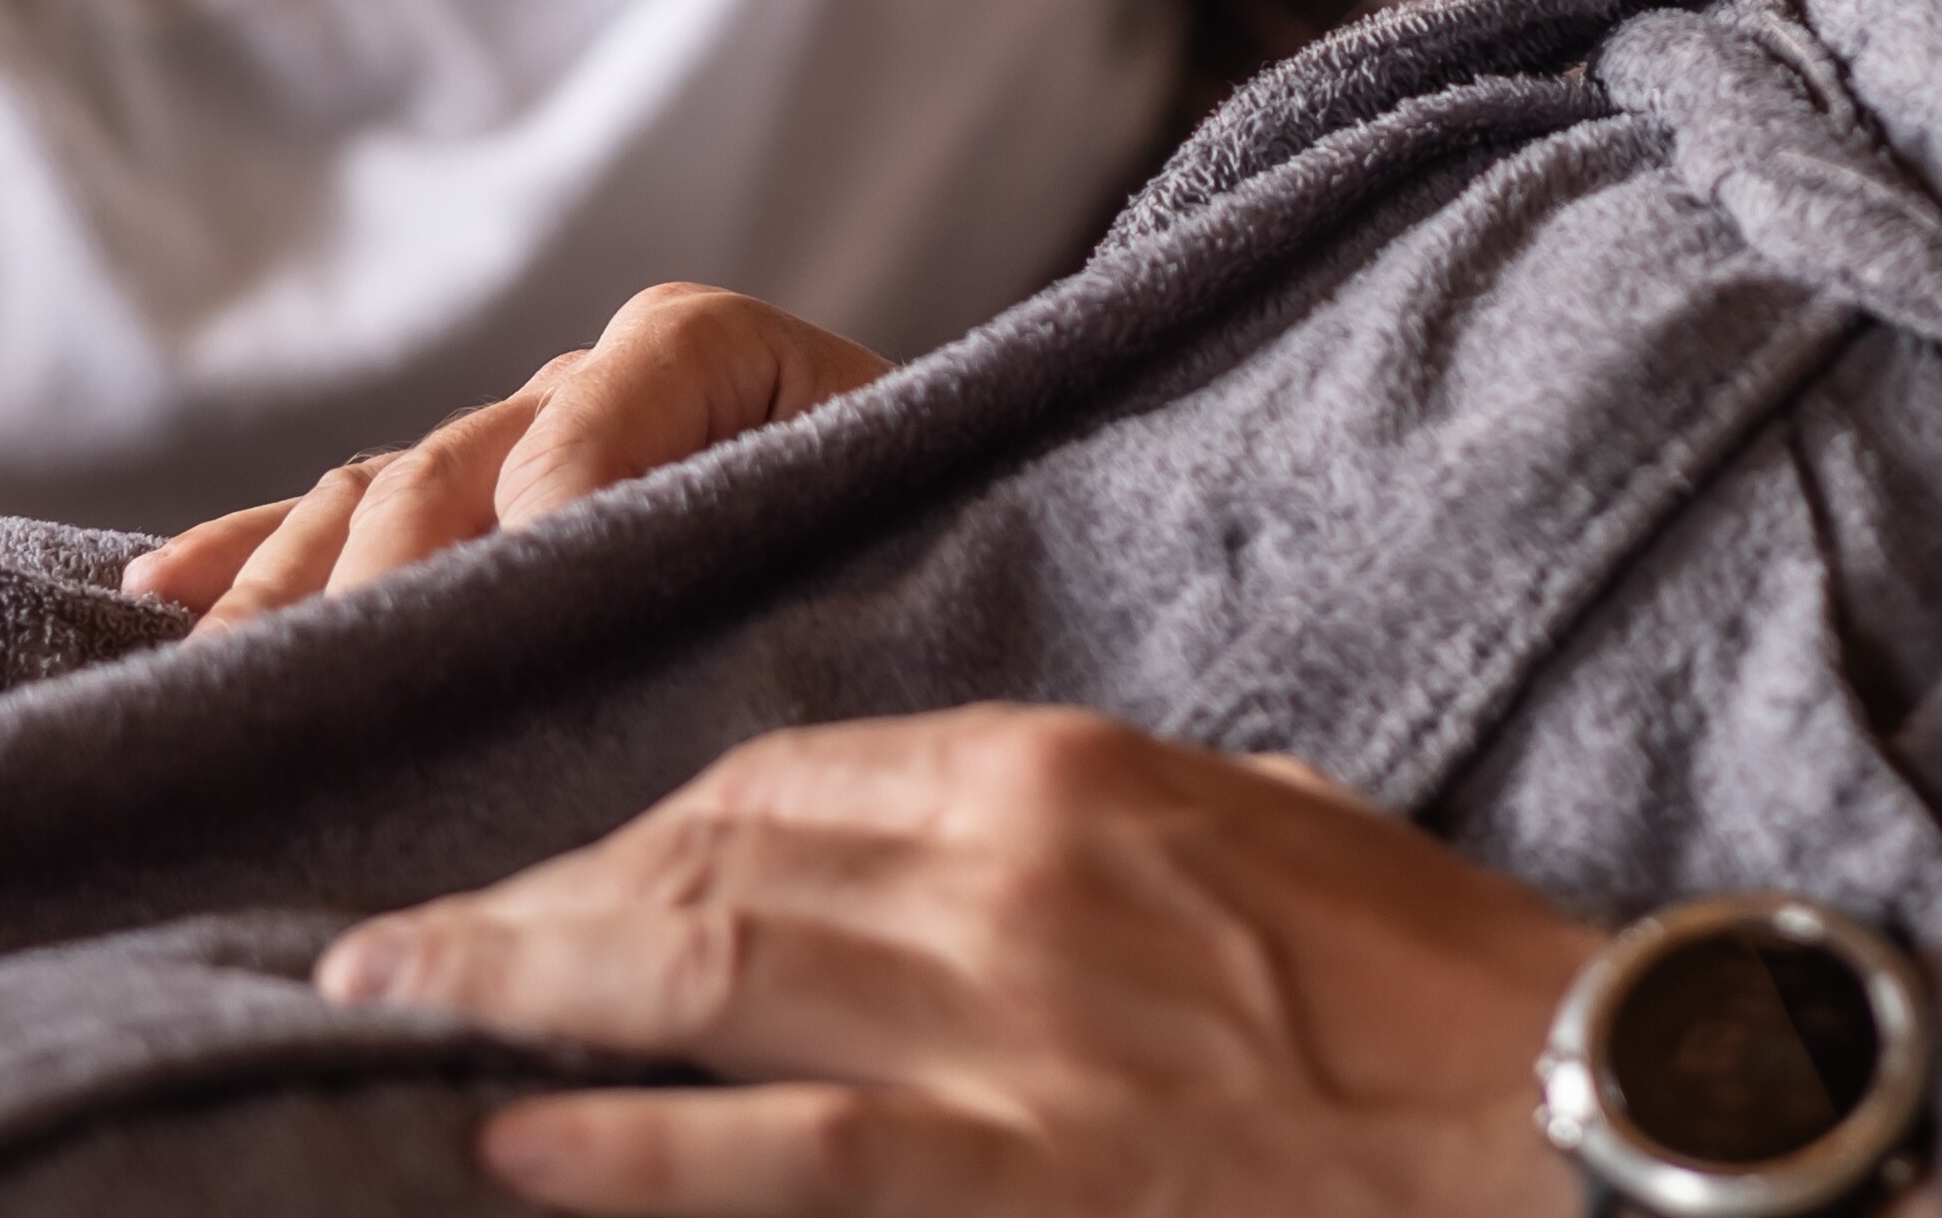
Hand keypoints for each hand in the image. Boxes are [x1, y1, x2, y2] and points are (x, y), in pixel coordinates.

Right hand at [135, 283, 889, 627]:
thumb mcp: (893, 521)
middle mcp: (600, 387)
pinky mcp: (461, 517)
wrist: (938, 545)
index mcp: (723, 360)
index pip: (615, 399)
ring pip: (379, 497)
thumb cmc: (930, 550)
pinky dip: (245, 553)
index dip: (569, 488)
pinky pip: (333, 522)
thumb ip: (797, 534)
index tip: (530, 582)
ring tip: (223, 677)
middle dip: (397, 575)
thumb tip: (649, 592)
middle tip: (339, 687)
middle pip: (464, 460)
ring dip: (294, 586)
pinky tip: (153, 594)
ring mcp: (517, 445)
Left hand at [314, 706, 1596, 1215]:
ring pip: (699, 970)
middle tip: (385, 935)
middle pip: (708, 849)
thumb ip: (1134, 820)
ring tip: (382, 999)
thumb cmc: (1437, 983)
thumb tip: (1032, 841)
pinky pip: (776, 1150)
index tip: (562, 864)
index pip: (792, 768)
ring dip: (516, 982)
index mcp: (1067, 772)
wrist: (1559, 1108)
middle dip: (531, 891)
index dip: (646, 819)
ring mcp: (1001, 1030)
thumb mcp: (1270, 831)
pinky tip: (511, 1137)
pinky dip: (626, 1139)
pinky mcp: (1015, 1174)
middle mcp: (1006, 876)